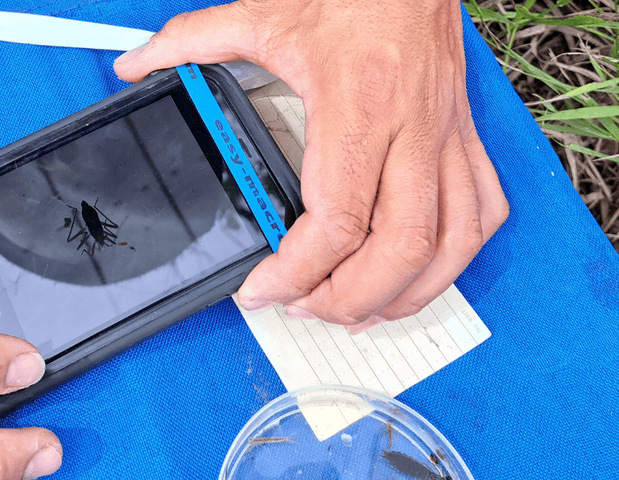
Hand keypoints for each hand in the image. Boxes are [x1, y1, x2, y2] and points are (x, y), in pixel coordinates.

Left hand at [114, 0, 508, 330]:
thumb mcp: (263, 13)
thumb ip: (191, 42)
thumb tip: (135, 65)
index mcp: (356, 105)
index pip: (337, 219)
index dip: (298, 272)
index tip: (263, 289)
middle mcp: (410, 129)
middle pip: (400, 248)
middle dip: (349, 299)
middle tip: (305, 309)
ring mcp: (445, 137)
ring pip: (451, 244)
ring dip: (405, 293)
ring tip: (357, 310)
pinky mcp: (465, 138)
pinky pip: (483, 211)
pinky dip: (456, 259)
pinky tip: (421, 274)